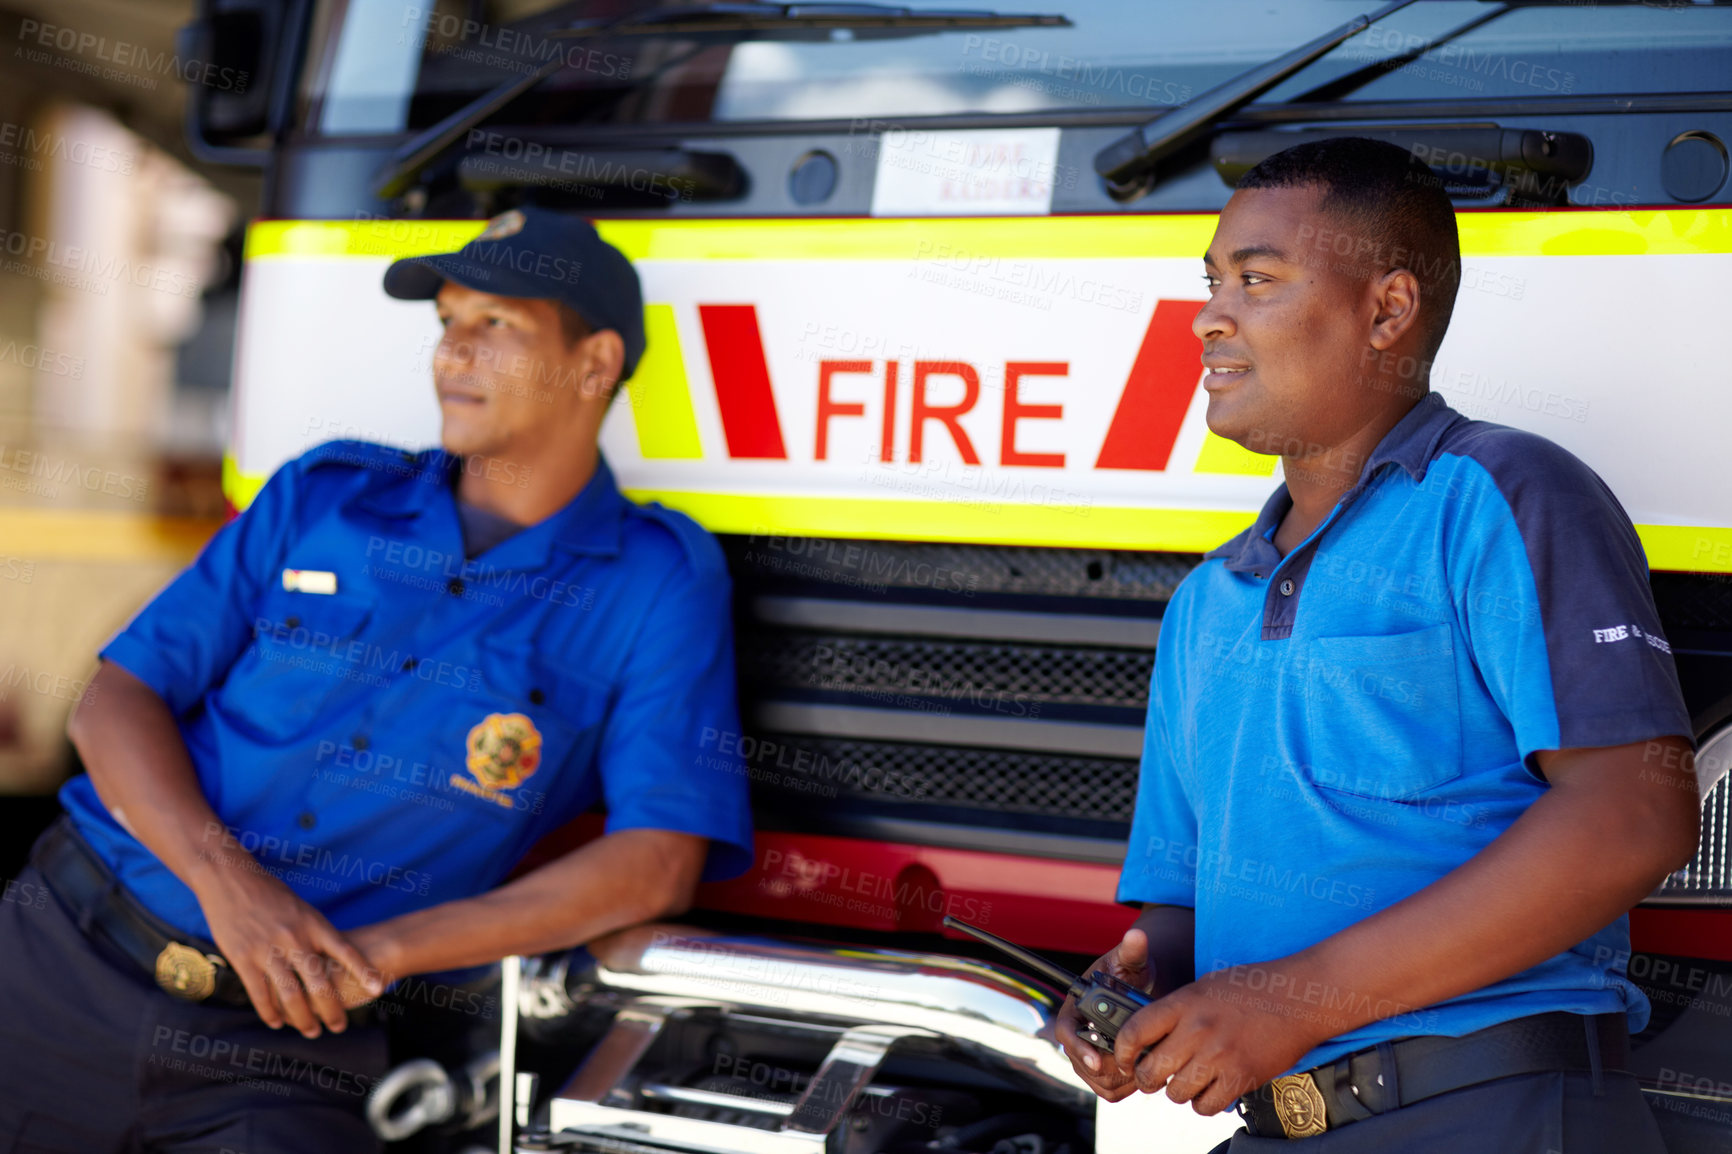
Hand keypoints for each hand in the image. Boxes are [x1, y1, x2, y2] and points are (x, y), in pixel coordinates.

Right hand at [194, 862, 382, 1036]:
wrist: (232, 879)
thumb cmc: (272, 894)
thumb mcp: (301, 909)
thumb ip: (315, 933)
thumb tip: (334, 956)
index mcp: (314, 924)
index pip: (345, 950)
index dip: (363, 970)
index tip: (378, 987)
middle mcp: (295, 938)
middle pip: (319, 982)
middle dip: (332, 1009)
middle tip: (340, 1026)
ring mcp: (268, 949)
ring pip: (290, 994)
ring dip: (303, 1018)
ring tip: (312, 1031)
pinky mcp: (243, 958)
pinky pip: (260, 993)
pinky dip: (270, 1012)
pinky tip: (278, 1023)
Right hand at [1056, 926, 1155, 1101]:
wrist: (1137, 989)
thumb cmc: (1129, 972)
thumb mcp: (1131, 961)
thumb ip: (1132, 951)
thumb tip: (1136, 936)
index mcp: (1076, 1007)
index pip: (1065, 1032)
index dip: (1078, 1048)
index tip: (1098, 1060)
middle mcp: (1077, 1032)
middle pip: (1080, 1063)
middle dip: (1108, 1068)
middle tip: (1136, 1065)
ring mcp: (1088, 1053)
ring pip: (1096, 1080)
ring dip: (1120, 1079)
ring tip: (1144, 1066)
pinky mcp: (1102, 1068)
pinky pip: (1107, 1089)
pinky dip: (1125, 1088)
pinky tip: (1144, 1073)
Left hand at [1111, 962, 1327, 1116]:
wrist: (1299, 998)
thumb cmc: (1251, 989)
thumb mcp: (1205, 986)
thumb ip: (1176, 1011)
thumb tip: (1148, 1038)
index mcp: (1184, 1003)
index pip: (1134, 1032)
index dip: (1122, 1051)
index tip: (1125, 1060)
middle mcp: (1198, 1030)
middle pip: (1151, 1071)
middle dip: (1147, 1079)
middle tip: (1153, 1078)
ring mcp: (1220, 1056)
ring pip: (1176, 1094)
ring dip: (1178, 1091)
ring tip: (1188, 1080)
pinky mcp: (1241, 1077)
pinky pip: (1206, 1106)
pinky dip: (1204, 1103)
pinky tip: (1210, 1089)